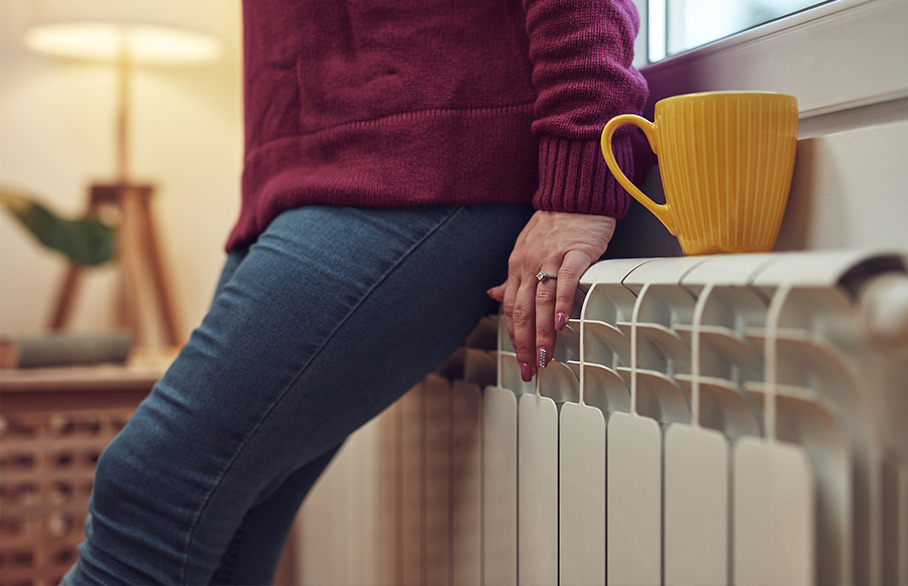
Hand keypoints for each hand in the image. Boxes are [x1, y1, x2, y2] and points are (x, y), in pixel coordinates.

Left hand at [488, 211, 615, 380]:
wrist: (575, 196)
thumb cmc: (554, 225)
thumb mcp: (525, 250)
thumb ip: (513, 278)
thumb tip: (493, 295)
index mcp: (517, 267)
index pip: (510, 309)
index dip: (514, 337)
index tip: (520, 360)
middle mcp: (529, 264)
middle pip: (524, 311)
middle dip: (525, 344)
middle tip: (530, 368)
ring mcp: (551, 258)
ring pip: (542, 302)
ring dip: (542, 333)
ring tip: (545, 356)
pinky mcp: (575, 253)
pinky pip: (566, 281)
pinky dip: (563, 304)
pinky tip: (563, 323)